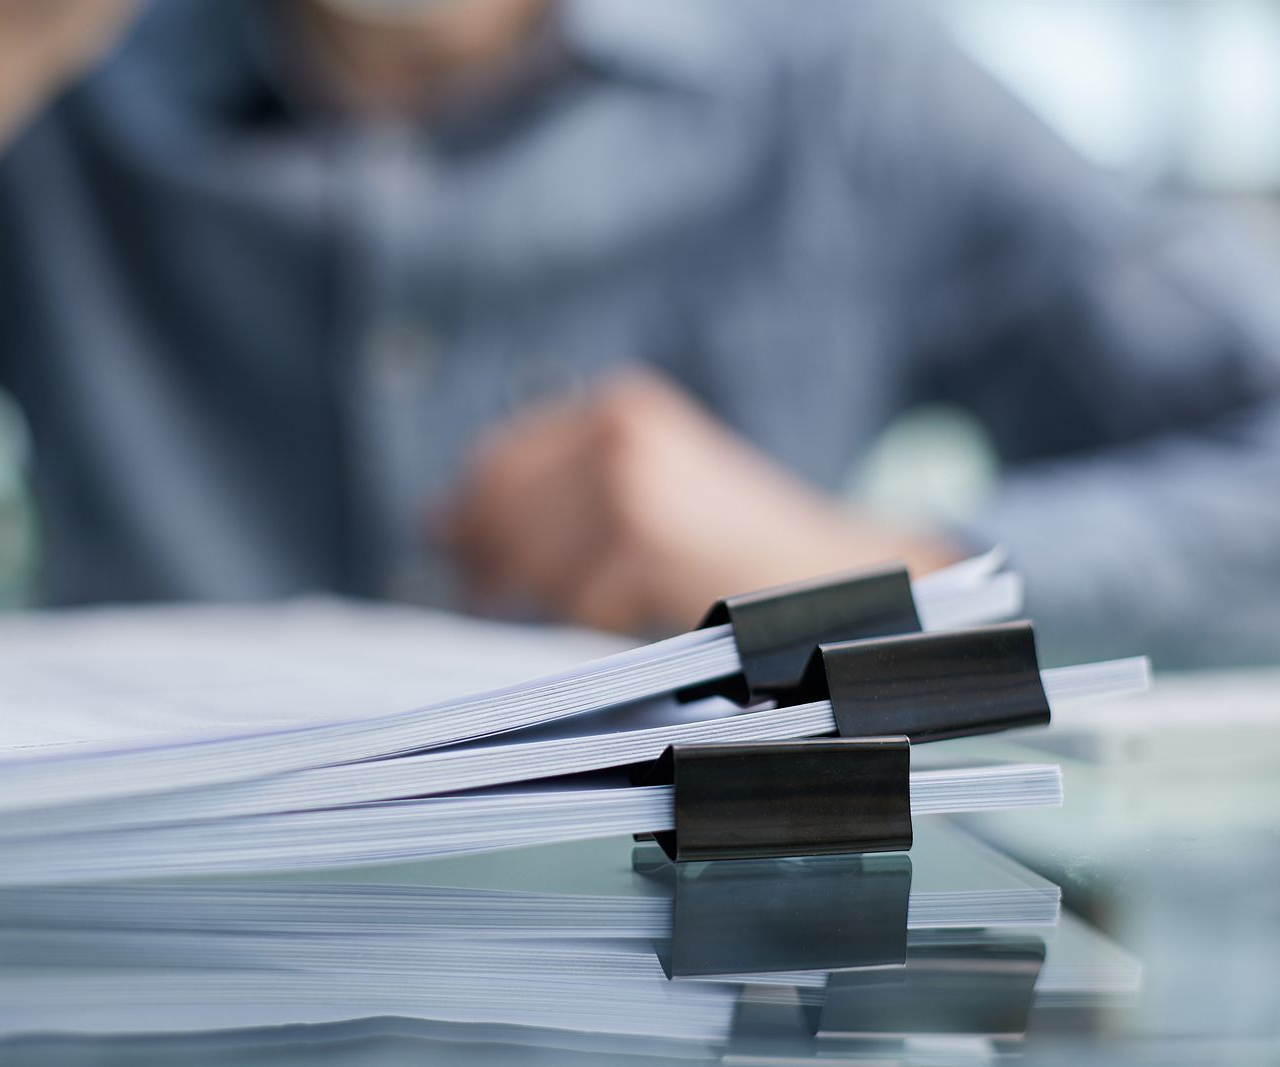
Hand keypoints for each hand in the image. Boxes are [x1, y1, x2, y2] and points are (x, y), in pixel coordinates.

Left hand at [441, 370, 962, 633]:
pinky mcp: (642, 541)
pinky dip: (586, 627)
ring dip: (533, 601)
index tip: (443, 543)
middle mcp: (618, 432)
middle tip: (477, 594)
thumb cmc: (737, 542)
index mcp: (617, 407)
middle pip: (498, 510)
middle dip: (480, 560)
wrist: (837, 570)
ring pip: (529, 564)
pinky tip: (621, 625)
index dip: (466, 507)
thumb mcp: (654, 483)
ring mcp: (629, 484)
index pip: (499, 458)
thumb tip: (443, 526)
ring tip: (573, 613)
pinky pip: (573, 604)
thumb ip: (566, 492)